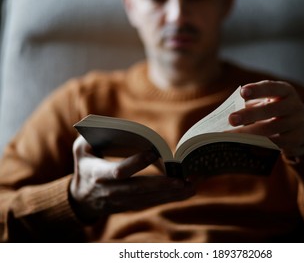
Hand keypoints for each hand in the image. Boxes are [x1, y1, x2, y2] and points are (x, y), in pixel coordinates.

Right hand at [69, 136, 194, 220]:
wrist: (82, 199)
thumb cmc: (85, 166)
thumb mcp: (81, 148)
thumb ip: (92, 136)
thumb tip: (116, 127)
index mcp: (98, 174)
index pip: (118, 171)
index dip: (135, 163)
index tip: (153, 153)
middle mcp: (112, 191)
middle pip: (140, 189)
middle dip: (162, 185)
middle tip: (182, 179)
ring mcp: (123, 201)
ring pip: (150, 199)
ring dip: (173, 194)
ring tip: (192, 185)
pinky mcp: (133, 206)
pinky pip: (154, 203)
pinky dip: (172, 197)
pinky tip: (188, 191)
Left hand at [229, 81, 303, 157]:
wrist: (300, 128)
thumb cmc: (274, 110)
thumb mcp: (267, 102)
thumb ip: (251, 104)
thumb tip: (229, 115)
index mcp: (285, 91)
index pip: (271, 87)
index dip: (257, 90)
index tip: (242, 92)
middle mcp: (294, 105)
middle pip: (269, 109)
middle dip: (248, 114)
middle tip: (231, 119)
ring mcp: (297, 122)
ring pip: (271, 128)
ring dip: (249, 132)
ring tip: (233, 137)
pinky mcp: (297, 138)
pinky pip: (276, 142)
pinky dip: (260, 143)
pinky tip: (246, 145)